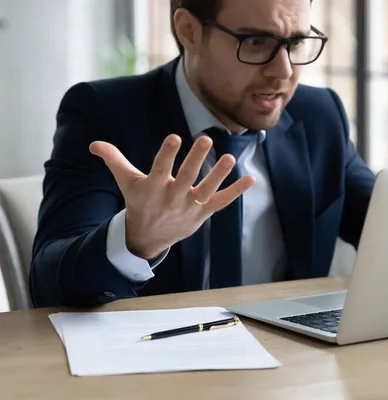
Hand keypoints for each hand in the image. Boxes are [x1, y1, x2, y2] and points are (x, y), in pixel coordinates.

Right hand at [90, 134, 254, 259]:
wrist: (148, 237)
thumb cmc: (140, 202)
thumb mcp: (126, 182)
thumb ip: (114, 160)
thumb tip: (94, 144)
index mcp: (153, 188)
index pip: (160, 169)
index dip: (166, 154)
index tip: (174, 137)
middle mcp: (172, 198)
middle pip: (185, 177)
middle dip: (195, 160)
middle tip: (205, 139)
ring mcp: (190, 207)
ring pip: (206, 191)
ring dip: (219, 175)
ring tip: (230, 159)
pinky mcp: (203, 213)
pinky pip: (222, 202)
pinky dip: (236, 192)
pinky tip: (251, 179)